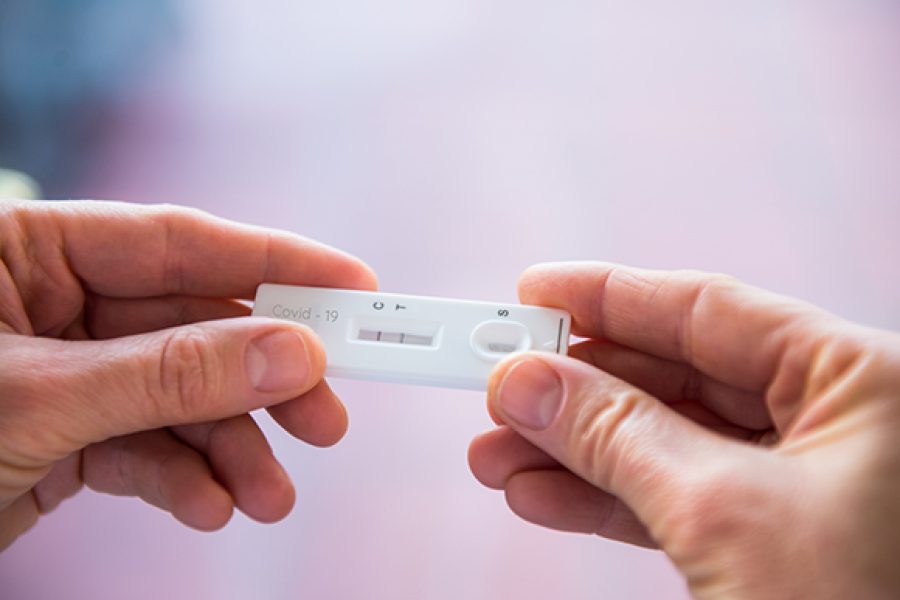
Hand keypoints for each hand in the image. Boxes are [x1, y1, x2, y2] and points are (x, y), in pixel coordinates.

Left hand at [0, 200, 376, 549]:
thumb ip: (168, 373)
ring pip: (179, 398)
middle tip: (324, 416)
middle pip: (195, 327)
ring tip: (267, 494)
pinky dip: (182, 479)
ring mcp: (67, 372)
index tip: (353, 285)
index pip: (178, 242)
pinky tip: (207, 505)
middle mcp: (54, 302)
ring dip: (230, 450)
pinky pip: (144, 448)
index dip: (274, 262)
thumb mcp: (42, 397)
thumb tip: (291, 353)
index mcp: (32, 252)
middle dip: (260, 382)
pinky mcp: (67, 436)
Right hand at [469, 262, 899, 597]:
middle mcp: (837, 423)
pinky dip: (604, 499)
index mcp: (862, 382)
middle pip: (676, 378)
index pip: (710, 311)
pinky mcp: (773, 542)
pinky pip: (673, 499)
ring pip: (665, 443)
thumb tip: (531, 382)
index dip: (610, 297)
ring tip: (497, 452)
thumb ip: (617, 435)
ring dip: (573, 450)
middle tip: (498, 384)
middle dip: (577, 389)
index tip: (535, 293)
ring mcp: (804, 488)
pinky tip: (541, 494)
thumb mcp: (723, 515)